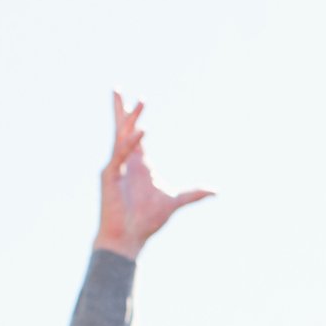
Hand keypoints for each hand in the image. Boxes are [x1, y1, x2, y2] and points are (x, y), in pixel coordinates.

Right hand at [95, 92, 214, 258]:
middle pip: (121, 129)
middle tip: (117, 88)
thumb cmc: (146, 220)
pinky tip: (141, 131)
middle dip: (121, 109)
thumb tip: (215, 191)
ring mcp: (115, 168)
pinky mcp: (110, 177)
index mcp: (138, 163)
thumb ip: (194, 194)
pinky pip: (120, 155)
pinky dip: (130, 143)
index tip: (137, 99)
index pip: (134, 134)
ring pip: (121, 137)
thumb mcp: (175, 202)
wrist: (128, 237)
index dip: (133, 117)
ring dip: (131, 119)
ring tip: (140, 102)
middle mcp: (125, 161)